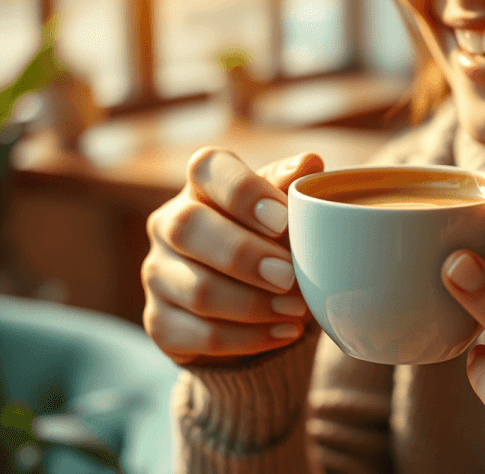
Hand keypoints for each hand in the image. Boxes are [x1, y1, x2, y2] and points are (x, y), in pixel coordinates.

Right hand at [142, 148, 323, 364]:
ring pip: (197, 290)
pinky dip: (250, 338)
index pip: (207, 168)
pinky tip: (285, 333)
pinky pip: (200, 336)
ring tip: (298, 310)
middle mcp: (169, 223)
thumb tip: (310, 162)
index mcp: (202, 185)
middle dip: (244, 255)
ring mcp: (158, 274)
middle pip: (188, 228)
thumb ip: (293, 189)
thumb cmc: (273, 242)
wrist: (258, 305)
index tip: (283, 220)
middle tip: (290, 275)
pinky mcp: (160, 323)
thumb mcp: (286, 213)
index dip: (243, 192)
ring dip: (254, 304)